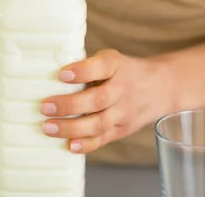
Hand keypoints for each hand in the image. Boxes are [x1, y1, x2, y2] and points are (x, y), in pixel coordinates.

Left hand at [40, 49, 172, 153]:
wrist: (160, 87)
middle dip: (69, 105)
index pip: (102, 66)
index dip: (82, 71)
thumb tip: (48, 76)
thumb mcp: (111, 60)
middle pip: (97, 100)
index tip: (62, 74)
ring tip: (48, 127)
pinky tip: (70, 145)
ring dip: (71, 128)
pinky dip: (86, 144)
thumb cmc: (125, 71)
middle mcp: (122, 89)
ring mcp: (124, 111)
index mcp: (117, 66)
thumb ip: (87, 67)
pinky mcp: (122, 129)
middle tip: (44, 107)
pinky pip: (104, 139)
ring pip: (99, 123)